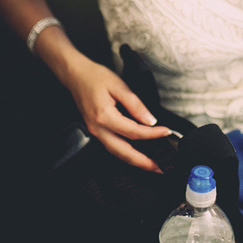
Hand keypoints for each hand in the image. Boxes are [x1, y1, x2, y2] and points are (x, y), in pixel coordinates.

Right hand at [65, 57, 171, 171]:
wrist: (76, 75)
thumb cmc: (96, 77)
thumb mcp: (119, 85)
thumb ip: (135, 105)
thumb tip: (150, 120)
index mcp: (104, 117)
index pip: (134, 132)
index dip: (153, 134)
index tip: (166, 132)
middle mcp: (98, 129)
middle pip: (124, 153)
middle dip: (144, 163)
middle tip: (163, 167)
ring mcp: (95, 132)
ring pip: (118, 154)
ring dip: (136, 162)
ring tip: (153, 165)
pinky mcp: (96, 131)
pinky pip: (113, 147)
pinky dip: (127, 154)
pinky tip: (137, 154)